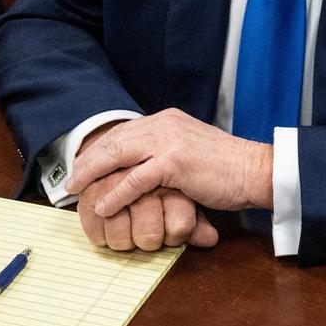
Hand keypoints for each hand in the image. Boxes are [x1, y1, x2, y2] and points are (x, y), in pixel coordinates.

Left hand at [68, 109, 272, 217]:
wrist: (255, 169)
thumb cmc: (227, 167)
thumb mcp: (191, 150)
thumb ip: (166, 153)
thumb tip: (143, 168)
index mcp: (168, 120)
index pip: (123, 131)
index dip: (99, 148)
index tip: (83, 165)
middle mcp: (165, 124)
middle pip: (114, 139)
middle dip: (88, 160)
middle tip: (70, 180)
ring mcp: (169, 141)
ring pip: (118, 155)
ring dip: (93, 175)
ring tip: (77, 191)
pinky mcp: (175, 162)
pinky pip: (135, 179)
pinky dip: (116, 193)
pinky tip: (105, 205)